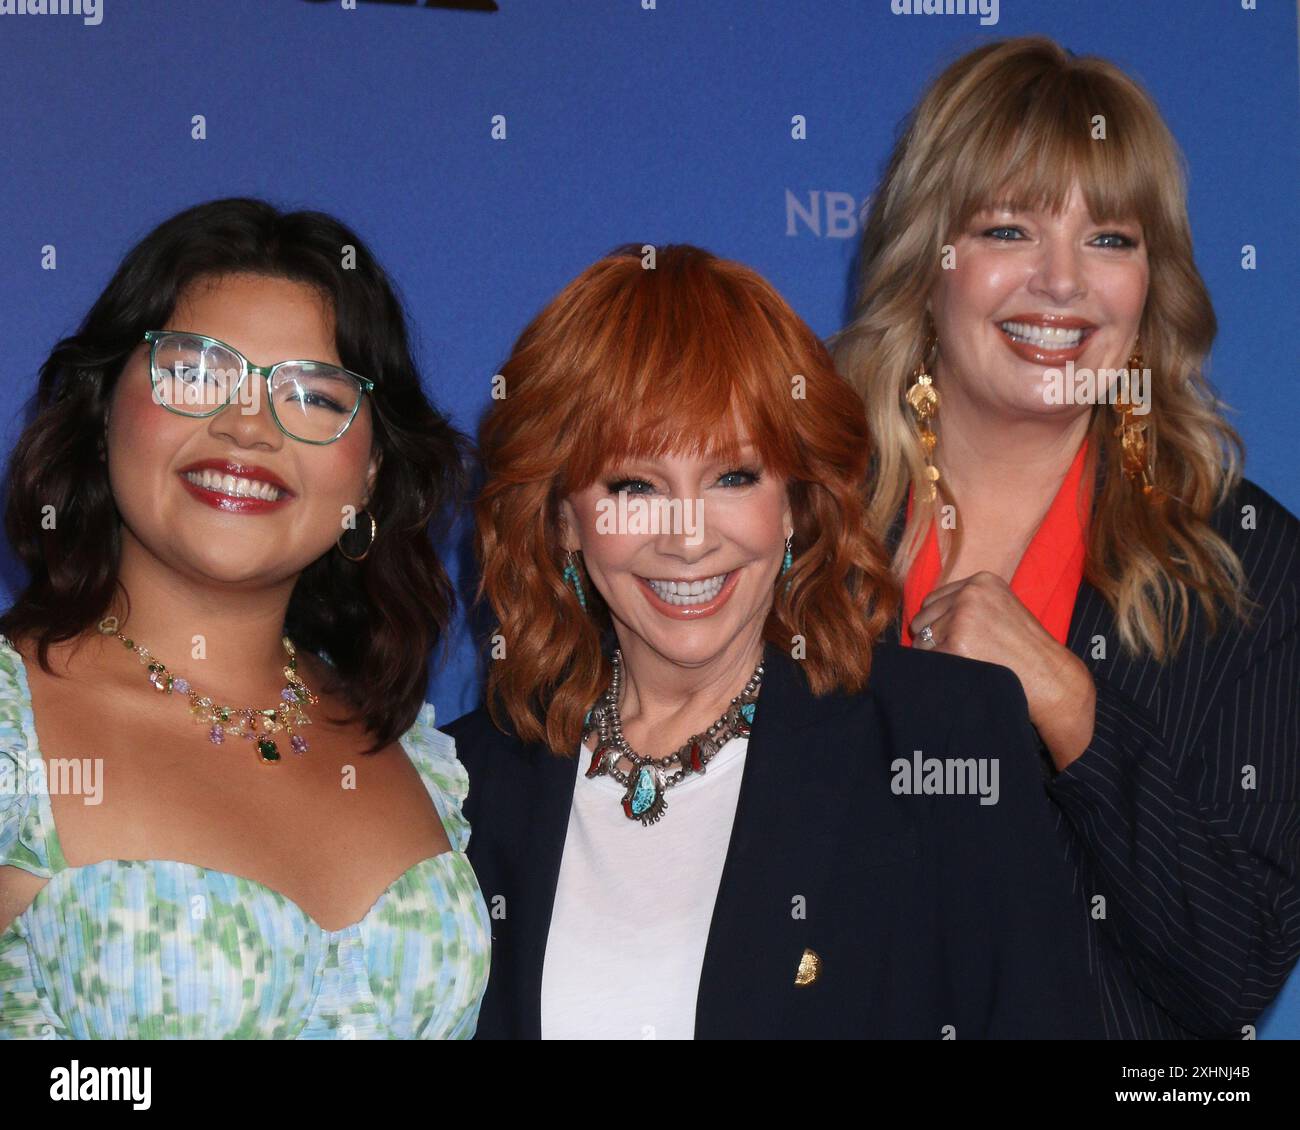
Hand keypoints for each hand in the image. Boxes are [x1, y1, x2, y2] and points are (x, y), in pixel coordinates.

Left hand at [910, 572, 1095, 770]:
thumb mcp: (1001, 609)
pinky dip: (938, 669)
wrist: (1050, 676)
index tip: (956, 638)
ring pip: (921, 639)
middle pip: (923, 618)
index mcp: (981, 581)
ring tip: (966, 663)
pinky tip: (962, 672)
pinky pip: (927, 659)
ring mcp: (962, 618)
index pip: (933, 600)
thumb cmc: (1026, 649)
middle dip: (933, 639)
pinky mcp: (956, 645)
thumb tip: (922, 618)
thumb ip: (967, 605)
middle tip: (961, 655)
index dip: (938, 623)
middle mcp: (970, 594)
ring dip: (935, 655)